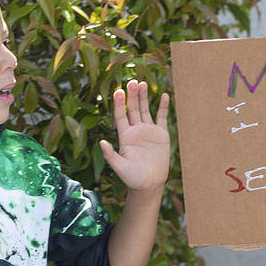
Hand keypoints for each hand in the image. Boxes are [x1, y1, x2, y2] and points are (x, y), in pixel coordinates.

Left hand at [100, 79, 170, 193]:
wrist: (149, 184)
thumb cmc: (132, 178)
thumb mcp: (120, 167)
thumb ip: (111, 155)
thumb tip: (101, 142)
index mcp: (124, 136)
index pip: (121, 116)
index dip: (119, 104)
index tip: (119, 91)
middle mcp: (135, 131)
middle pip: (133, 109)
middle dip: (132, 96)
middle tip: (132, 81)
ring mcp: (148, 131)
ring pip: (145, 110)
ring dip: (144, 97)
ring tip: (143, 83)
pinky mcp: (161, 135)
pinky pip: (161, 118)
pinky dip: (163, 107)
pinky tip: (164, 95)